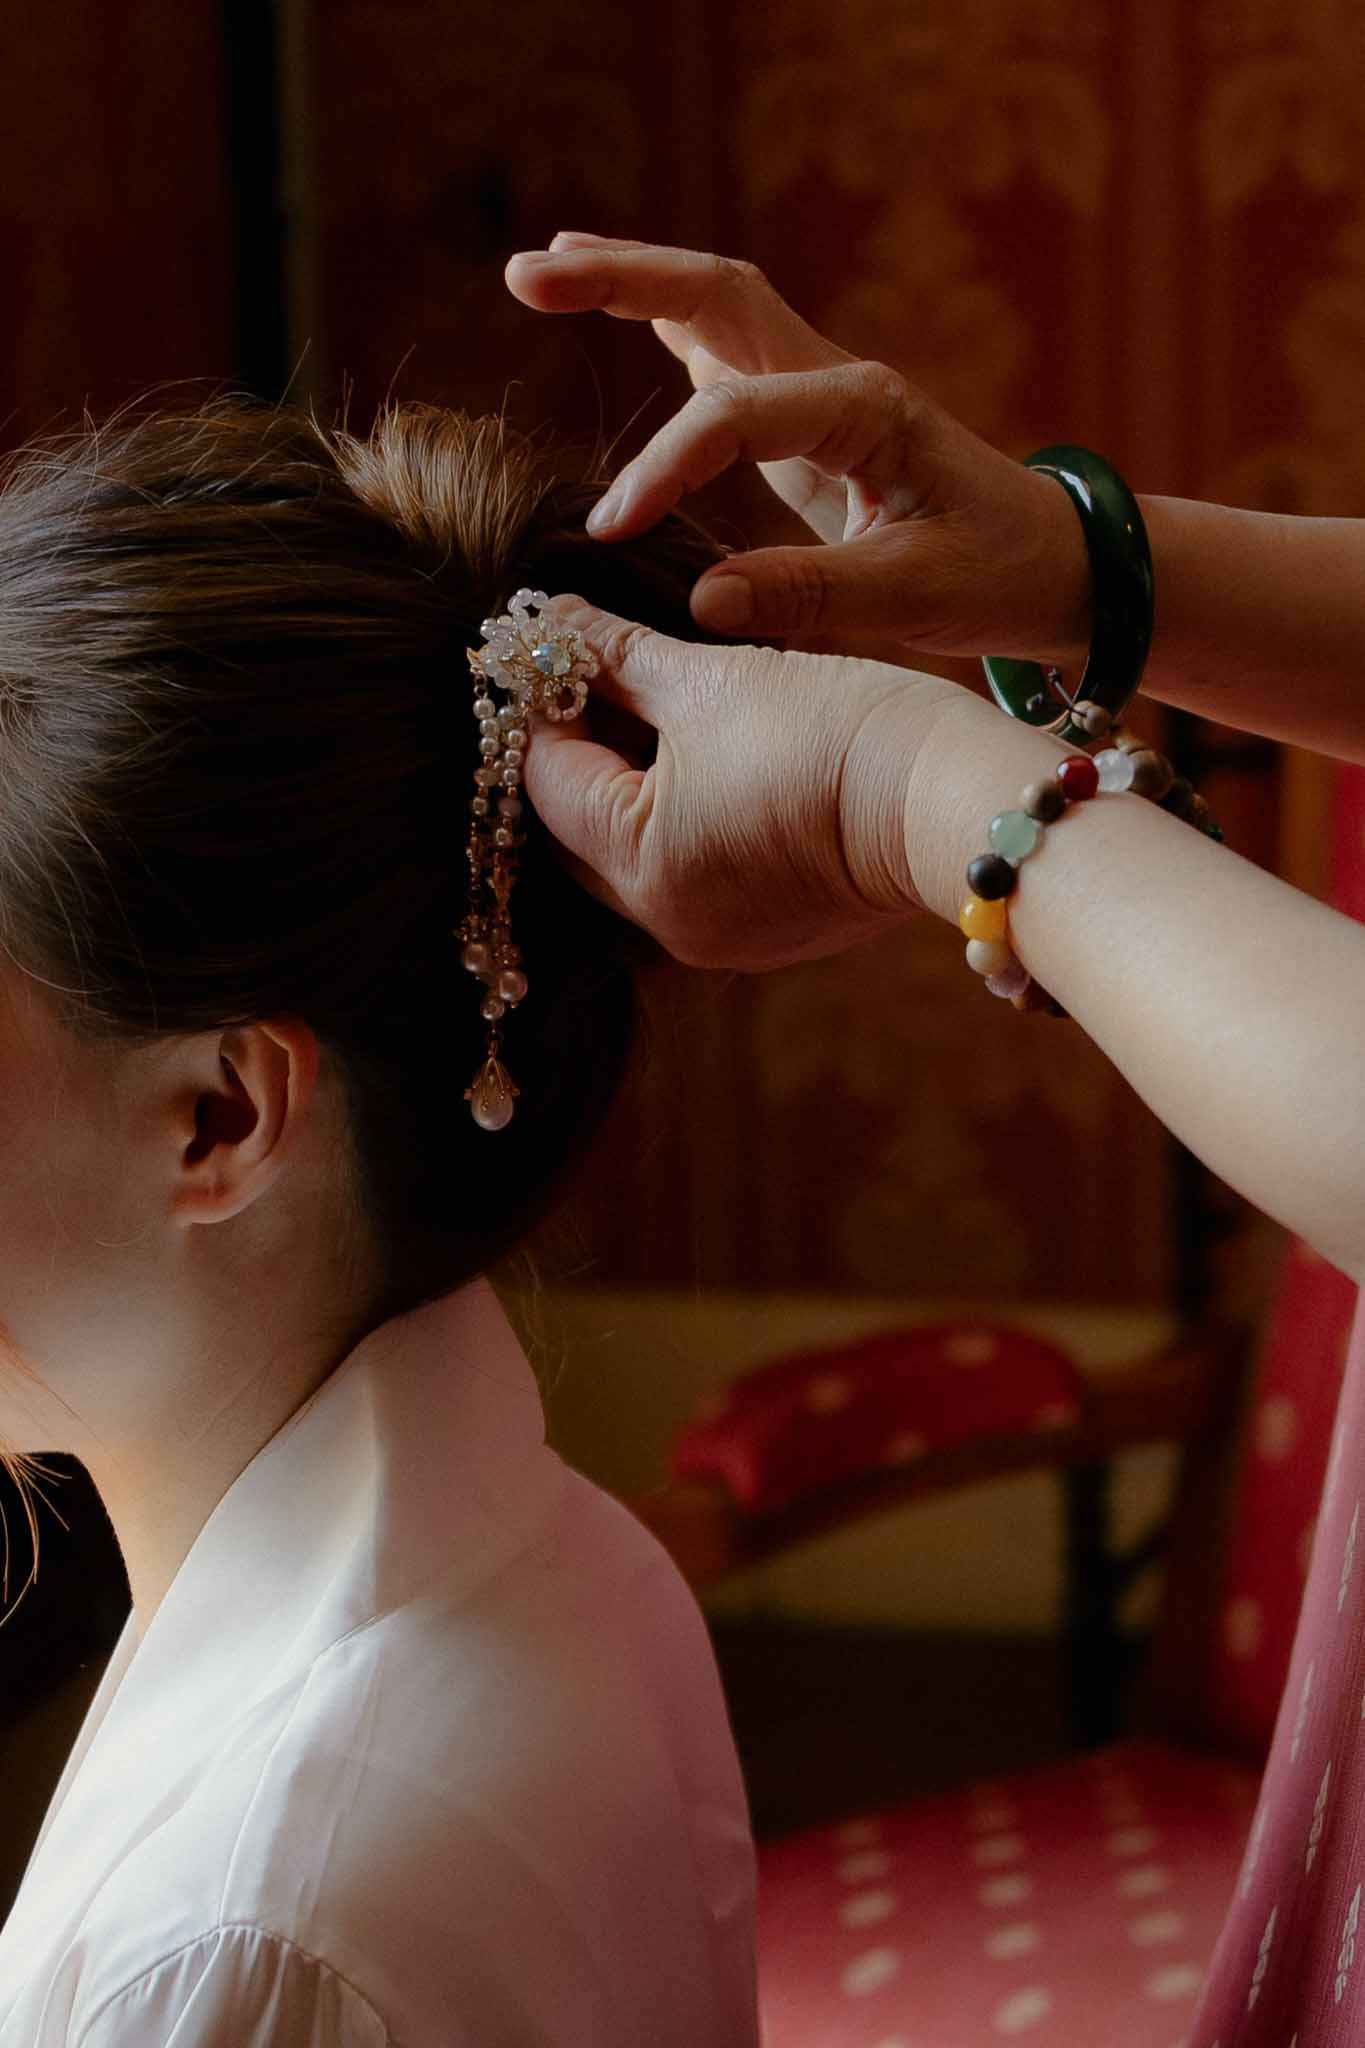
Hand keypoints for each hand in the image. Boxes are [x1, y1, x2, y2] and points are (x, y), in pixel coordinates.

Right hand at [505, 233, 1090, 666]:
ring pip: (716, 305)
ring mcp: (820, 392)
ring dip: (631, 283)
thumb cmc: (997, 577)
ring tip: (542, 273)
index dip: (664, 467)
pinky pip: (726, 356)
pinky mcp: (809, 423)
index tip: (611, 531)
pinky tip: (620, 311)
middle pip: (715, 292)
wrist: (1056, 565)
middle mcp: (836, 380)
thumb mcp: (912, 599)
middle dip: (619, 278)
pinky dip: (665, 323)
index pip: (732, 416)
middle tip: (525, 276)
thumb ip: (808, 597)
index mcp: (863, 411)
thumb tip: (701, 599)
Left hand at [519, 598, 965, 971]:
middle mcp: (666, 921)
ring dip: (631, 786)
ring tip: (653, 710)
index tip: (552, 644)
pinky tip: (709, 762)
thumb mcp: (710, 677)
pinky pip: (692, 873)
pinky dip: (683, 821)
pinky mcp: (768, 934)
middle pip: (579, 829)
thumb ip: (616, 654)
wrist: (955, 798)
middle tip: (594, 675)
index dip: (543, 702)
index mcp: (638, 863)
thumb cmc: (835, 732)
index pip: (546, 776)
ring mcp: (719, 936)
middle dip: (581, 752)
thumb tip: (551, 620)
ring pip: (635, 853)